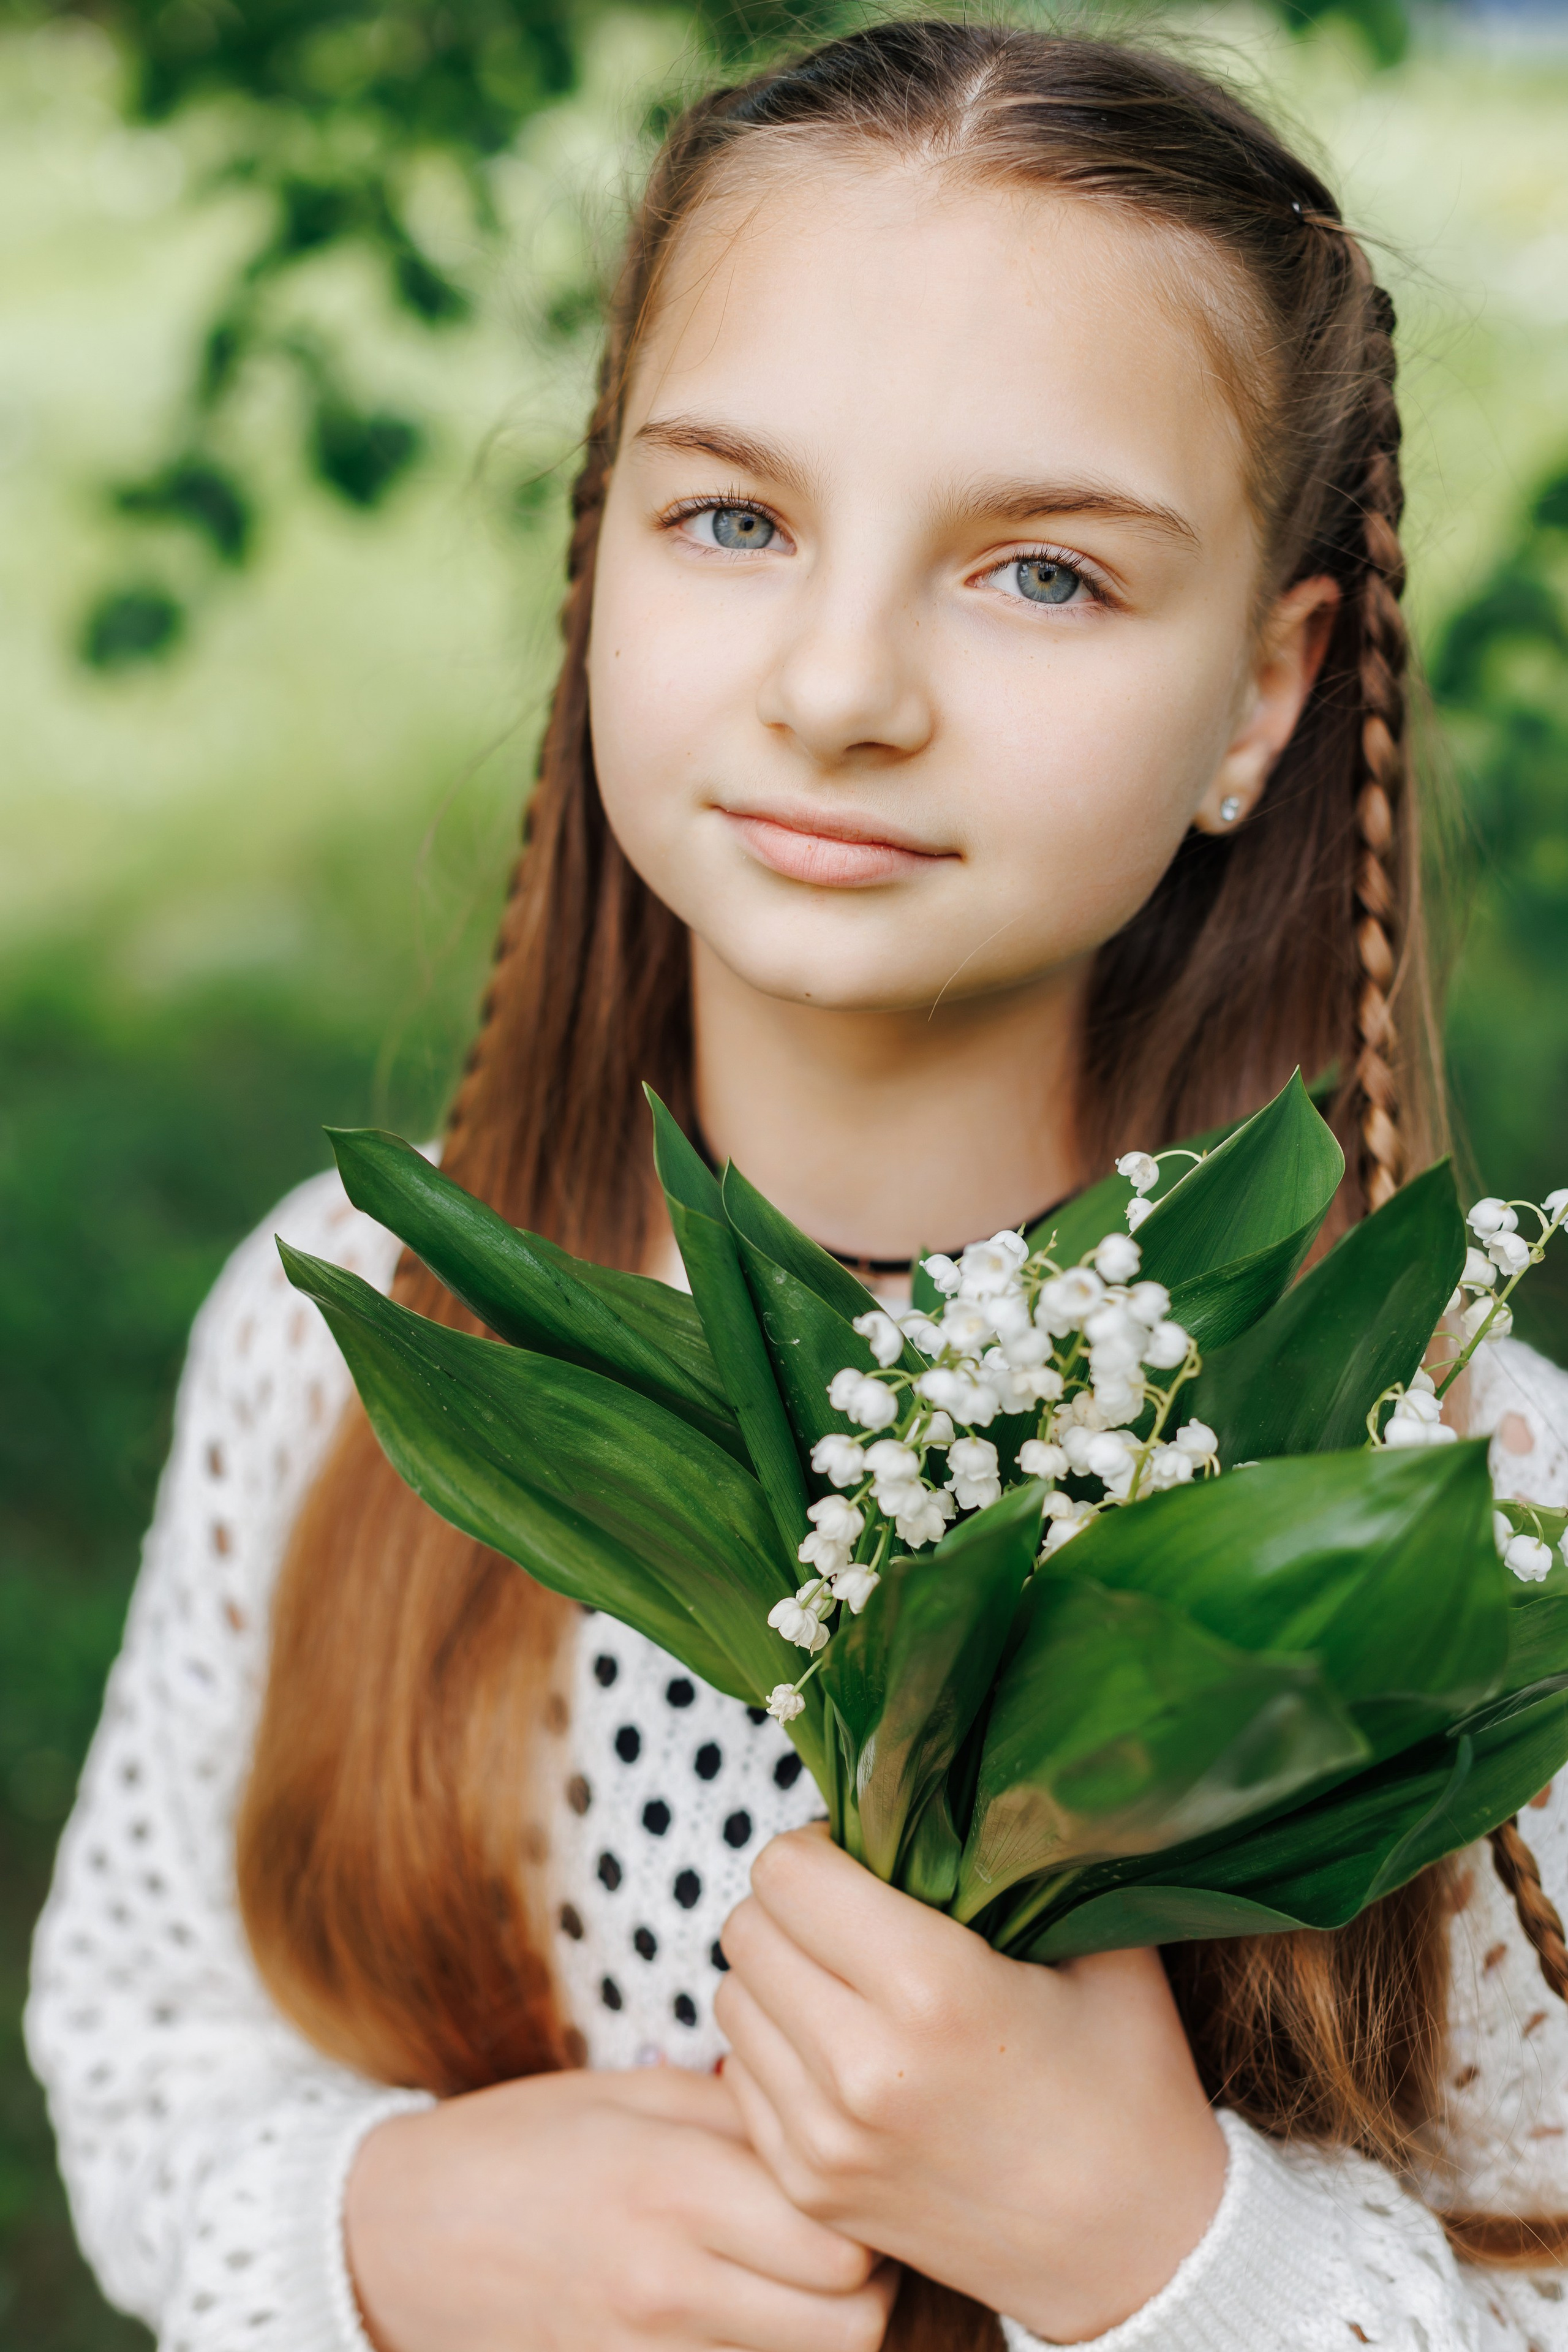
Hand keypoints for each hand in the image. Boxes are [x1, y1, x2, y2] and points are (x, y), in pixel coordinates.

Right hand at [344, 2061, 899, 2351]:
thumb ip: (739, 2113)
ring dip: (817, 2325)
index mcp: (675, 2187)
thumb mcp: (632, 2095)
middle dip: (866, 2284)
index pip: (843, 2243)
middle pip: (851, 2327)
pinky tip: (738, 2306)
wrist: (395, 2237)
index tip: (850, 2182)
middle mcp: (669, 2285)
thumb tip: (833, 2121)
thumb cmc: (519, 2144)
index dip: (866, 2213)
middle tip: (841, 2236)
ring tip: (792, 2273)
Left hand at [715, 1826, 1225, 2343]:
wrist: (1138, 2250)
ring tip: (846, 1982)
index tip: (866, 1862)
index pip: (787, 1870)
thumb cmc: (1129, 2081)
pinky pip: (739, 2073)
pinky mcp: (808, 2188)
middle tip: (853, 1916)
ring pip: (729, 1997)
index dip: (822, 1848)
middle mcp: (859, 2067)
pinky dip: (776, 2047)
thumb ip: (1024, 1860)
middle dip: (792, 1906)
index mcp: (929, 1989)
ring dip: (776, 1975)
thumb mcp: (1105, 1946)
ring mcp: (824, 2139)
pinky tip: (842, 2049)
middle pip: (746, 1926)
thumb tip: (955, 1787)